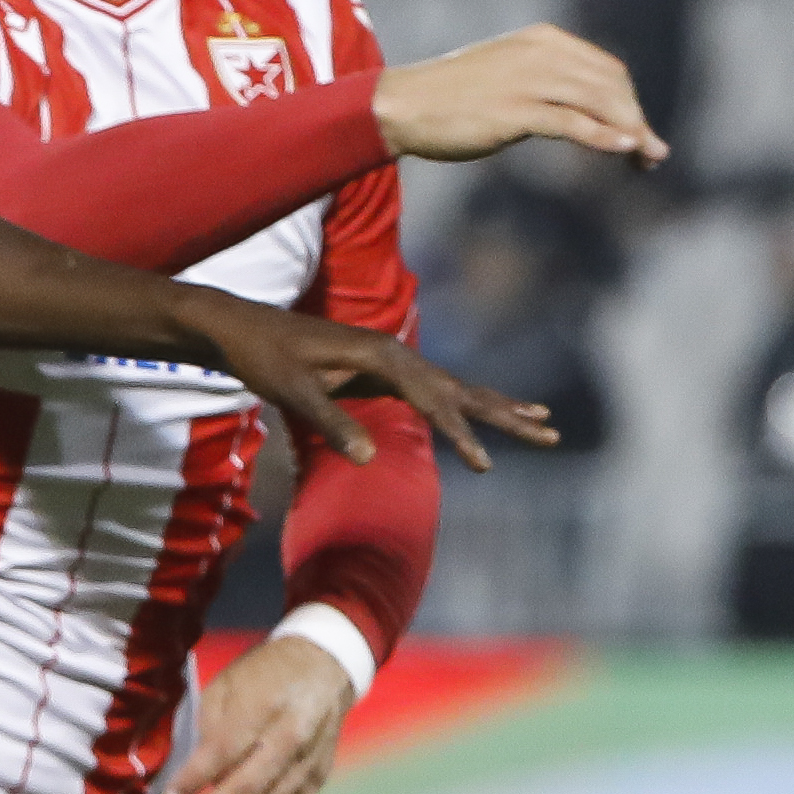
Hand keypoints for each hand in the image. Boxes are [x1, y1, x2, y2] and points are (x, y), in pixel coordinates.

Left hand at [165, 632, 352, 793]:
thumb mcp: (228, 684)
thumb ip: (208, 727)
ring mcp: (308, 761)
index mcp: (264, 706)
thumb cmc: (263, 675)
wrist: (323, 666)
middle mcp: (290, 737)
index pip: (224, 750)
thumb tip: (183, 771)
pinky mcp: (318, 777)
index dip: (194, 778)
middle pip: (247, 787)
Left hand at [168, 289, 556, 468]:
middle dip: (506, 414)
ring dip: (498, 408)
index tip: (484, 464)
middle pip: (461, 389)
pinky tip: (482, 417)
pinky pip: (434, 392)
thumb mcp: (291, 390)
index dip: (461, 433)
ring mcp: (391, 361)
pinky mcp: (381, 371)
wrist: (241, 328)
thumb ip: (329, 422)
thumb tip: (367, 457)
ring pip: (455, 388)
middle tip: (551, 433)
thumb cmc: (263, 357)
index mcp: (380, 355)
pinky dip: (464, 406)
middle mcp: (394, 354)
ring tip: (541, 423)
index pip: (433, 400)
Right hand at [371, 23, 665, 165]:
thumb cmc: (450, 95)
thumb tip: (575, 107)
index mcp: (543, 40)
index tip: (639, 133)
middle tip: (653, 155)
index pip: (607, 69)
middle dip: (638, 119)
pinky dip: (604, 136)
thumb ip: (542, 80)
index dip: (630, 102)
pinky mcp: (515, 111)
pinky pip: (572, 122)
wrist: (403, 104)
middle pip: (611, 86)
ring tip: (648, 159)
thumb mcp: (504, 72)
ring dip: (631, 131)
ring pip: (599, 103)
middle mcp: (543, 54)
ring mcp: (529, 81)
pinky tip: (625, 150)